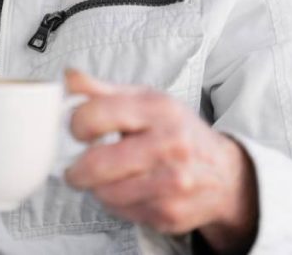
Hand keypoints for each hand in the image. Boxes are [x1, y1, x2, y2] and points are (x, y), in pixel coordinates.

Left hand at [64, 69, 257, 253]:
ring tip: (106, 178)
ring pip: (105, 192)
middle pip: (97, 162)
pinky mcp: (170, 214)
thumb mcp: (146, 101)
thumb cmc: (176, 131)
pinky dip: (116, 204)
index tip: (77, 131)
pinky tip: (128, 191)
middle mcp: (170, 146)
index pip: (97, 114)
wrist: (224, 174)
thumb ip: (102, 91)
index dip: (76, 124)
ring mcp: (172, 183)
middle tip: (75, 169)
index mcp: (159, 110)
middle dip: (76, 169)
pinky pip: (122, 212)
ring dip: (96, 188)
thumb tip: (67, 78)